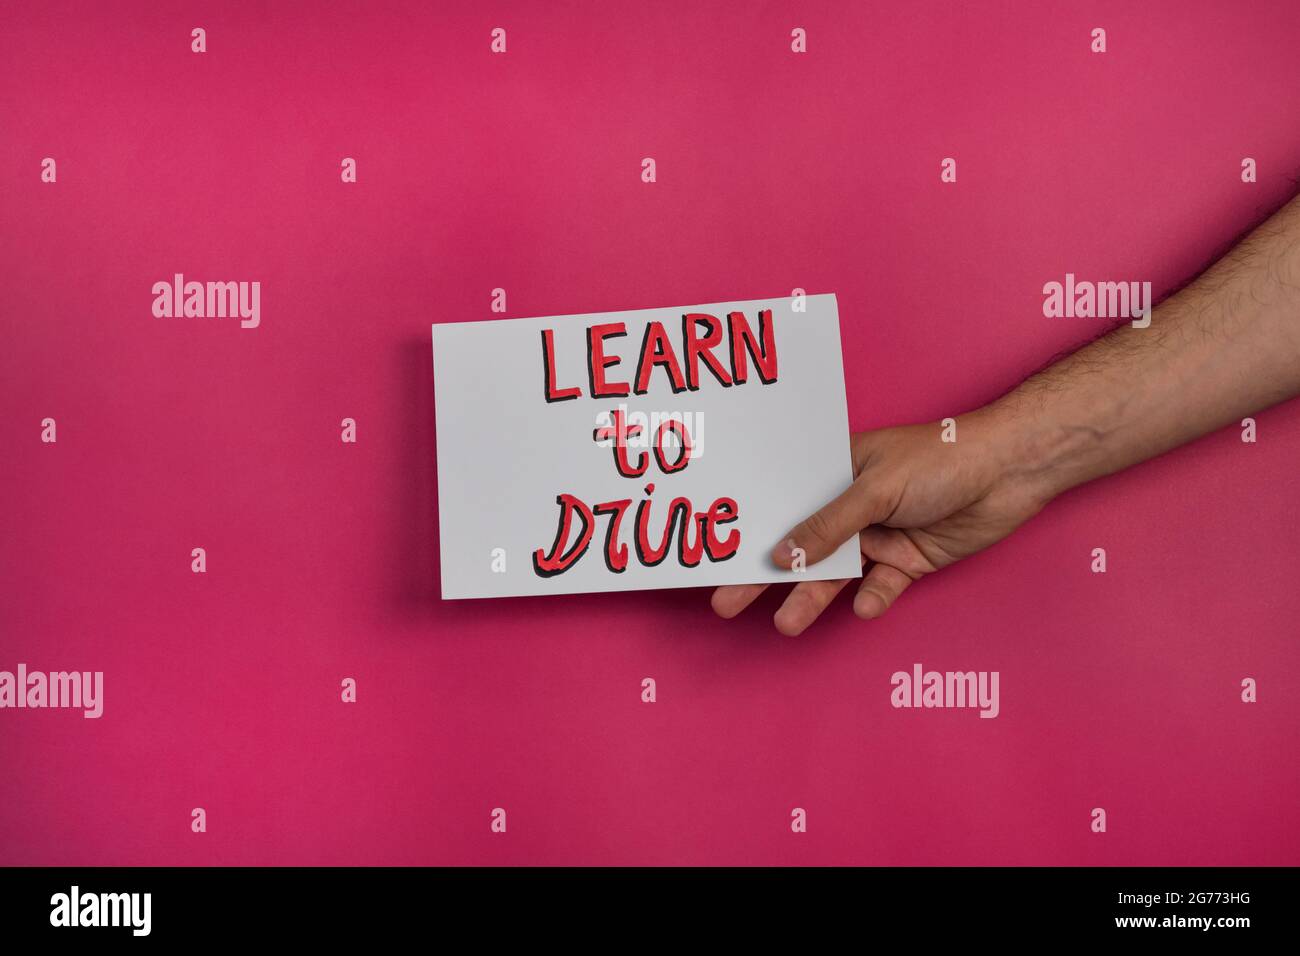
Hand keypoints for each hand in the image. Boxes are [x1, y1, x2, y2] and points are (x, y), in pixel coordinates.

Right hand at [711, 415, 1050, 634]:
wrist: (1010, 471)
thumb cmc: (940, 460)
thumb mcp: (875, 488)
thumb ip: (829, 526)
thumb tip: (780, 554)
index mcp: (835, 472)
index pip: (784, 504)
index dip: (751, 530)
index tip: (716, 557)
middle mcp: (851, 507)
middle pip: (800, 547)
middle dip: (765, 576)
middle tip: (726, 603)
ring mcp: (878, 536)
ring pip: (835, 575)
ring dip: (813, 598)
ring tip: (787, 624)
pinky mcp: (907, 562)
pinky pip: (880, 588)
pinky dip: (872, 599)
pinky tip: (866, 606)